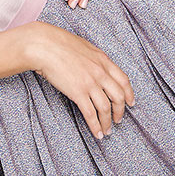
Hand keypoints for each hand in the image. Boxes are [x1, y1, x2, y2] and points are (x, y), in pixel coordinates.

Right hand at [26, 20, 134, 138]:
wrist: (44, 45)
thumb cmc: (59, 42)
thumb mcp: (84, 46)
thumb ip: (94, 58)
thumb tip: (97, 66)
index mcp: (103, 59)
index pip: (123, 80)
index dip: (129, 94)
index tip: (130, 102)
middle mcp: (100, 72)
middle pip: (118, 97)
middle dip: (120, 111)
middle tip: (118, 119)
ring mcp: (90, 83)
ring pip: (106, 108)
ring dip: (107, 123)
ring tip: (106, 131)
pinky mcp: (78, 93)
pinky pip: (91, 114)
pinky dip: (95, 126)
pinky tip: (96, 133)